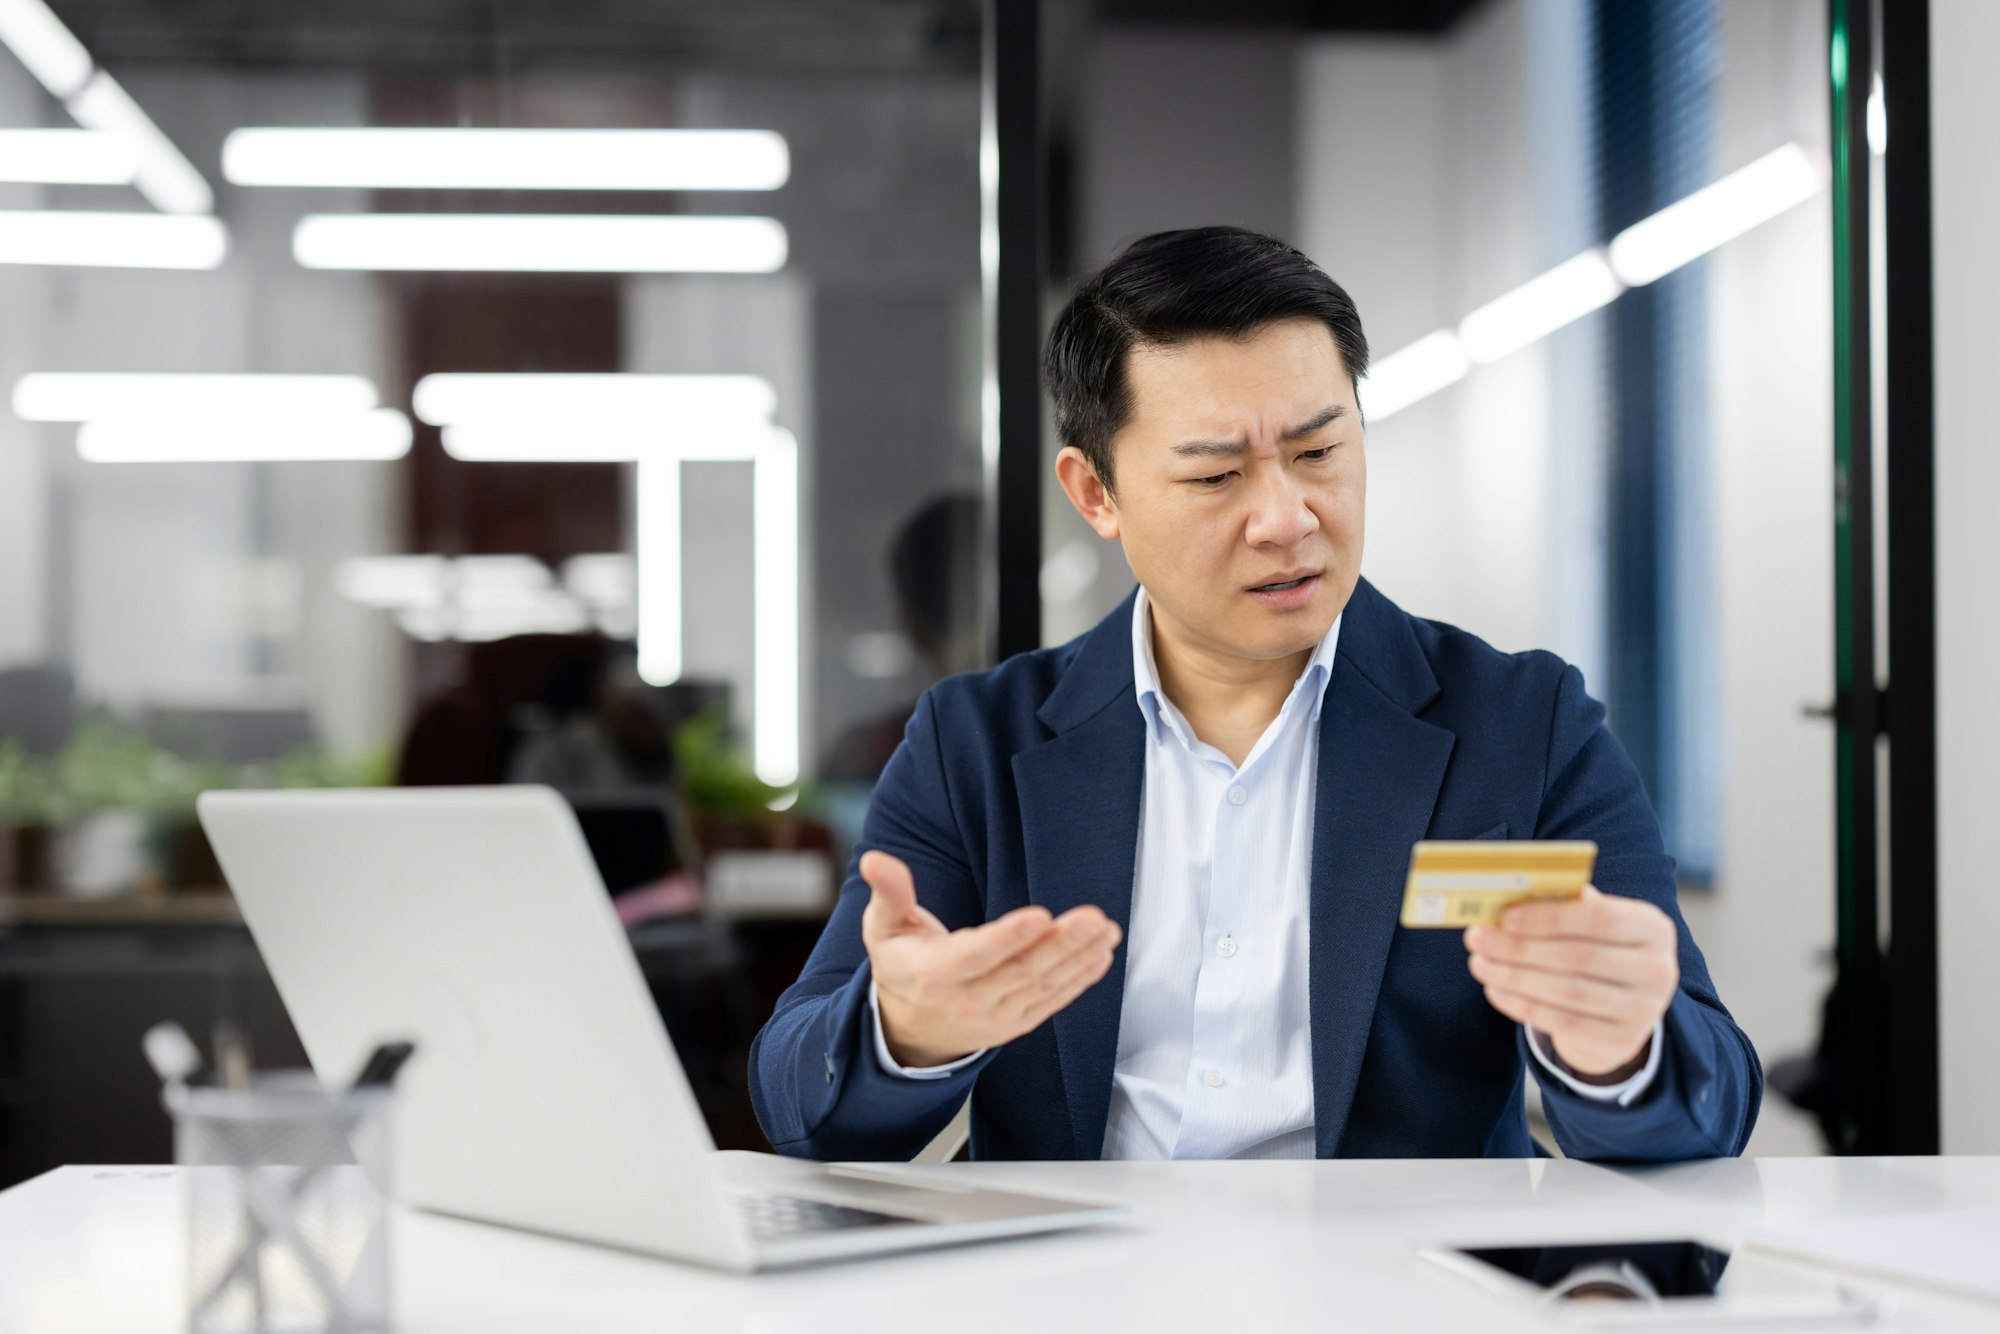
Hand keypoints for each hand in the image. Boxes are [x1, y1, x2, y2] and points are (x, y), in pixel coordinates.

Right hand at [860, 850, 1120, 1068]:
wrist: (909, 1028)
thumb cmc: (901, 964)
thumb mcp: (883, 927)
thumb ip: (889, 892)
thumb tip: (876, 859)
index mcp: (932, 975)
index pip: (975, 957)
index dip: (1008, 938)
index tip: (1040, 916)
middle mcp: (967, 1002)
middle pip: (1020, 972)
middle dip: (1061, 943)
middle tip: (1093, 917)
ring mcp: (995, 1018)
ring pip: (1043, 986)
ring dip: (1079, 958)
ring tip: (1106, 930)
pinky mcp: (1016, 1024)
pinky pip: (1053, 1002)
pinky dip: (1080, 980)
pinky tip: (1101, 956)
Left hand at [1463, 884, 1677, 1080]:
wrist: (1621, 1010)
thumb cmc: (1597, 950)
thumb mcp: (1591, 924)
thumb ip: (1563, 905)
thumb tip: (1510, 895)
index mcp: (1652, 927)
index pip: (1601, 918)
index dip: (1550, 917)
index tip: (1505, 917)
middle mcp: (1657, 970)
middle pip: (1578, 957)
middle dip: (1519, 947)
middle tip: (1477, 938)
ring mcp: (1643, 1011)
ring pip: (1567, 992)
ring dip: (1514, 976)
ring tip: (1479, 963)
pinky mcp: (1620, 1042)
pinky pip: (1562, 1023)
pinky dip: (1522, 1005)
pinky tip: (1495, 989)